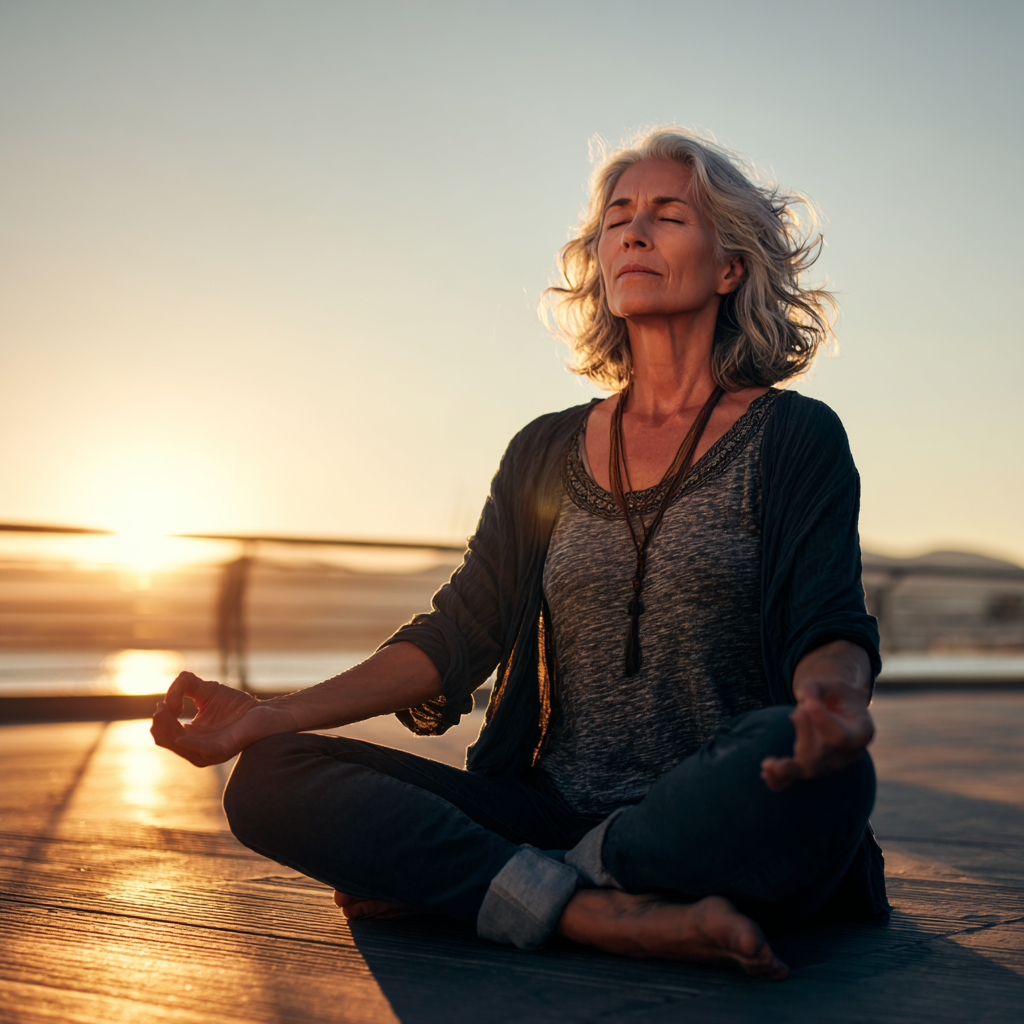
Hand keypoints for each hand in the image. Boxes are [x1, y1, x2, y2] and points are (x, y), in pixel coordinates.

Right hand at [150, 671, 297, 766]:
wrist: (264, 710)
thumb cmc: (236, 704)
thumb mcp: (205, 690)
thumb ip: (185, 685)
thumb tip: (169, 694)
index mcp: (191, 737)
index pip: (164, 733)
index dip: (160, 718)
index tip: (162, 702)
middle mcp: (196, 748)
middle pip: (166, 740)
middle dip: (160, 723)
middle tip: (161, 706)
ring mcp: (209, 752)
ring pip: (179, 745)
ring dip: (169, 728)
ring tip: (167, 710)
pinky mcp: (223, 749)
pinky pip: (201, 750)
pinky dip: (188, 742)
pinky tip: (180, 731)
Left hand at [760, 641, 874, 792]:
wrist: (838, 708)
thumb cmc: (834, 694)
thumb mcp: (827, 684)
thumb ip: (813, 689)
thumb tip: (802, 699)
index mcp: (860, 732)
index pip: (840, 737)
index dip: (821, 721)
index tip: (807, 703)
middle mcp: (847, 754)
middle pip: (822, 755)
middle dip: (804, 734)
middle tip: (797, 711)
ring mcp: (829, 764)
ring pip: (808, 769)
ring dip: (787, 766)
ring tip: (768, 762)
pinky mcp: (810, 767)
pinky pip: (794, 780)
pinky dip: (779, 780)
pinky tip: (765, 773)